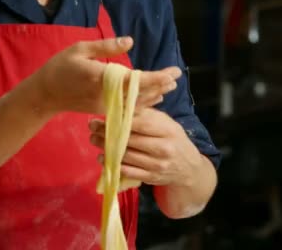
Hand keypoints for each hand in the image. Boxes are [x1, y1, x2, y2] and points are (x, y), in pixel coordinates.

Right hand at [32, 37, 181, 114]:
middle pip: (140, 93)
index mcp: (101, 77)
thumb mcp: (80, 49)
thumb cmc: (61, 67)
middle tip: (177, 77)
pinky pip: (128, 108)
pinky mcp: (104, 110)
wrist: (46, 94)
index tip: (172, 73)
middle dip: (160, 85)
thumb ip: (105, 46)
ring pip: (136, 102)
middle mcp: (107, 94)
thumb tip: (130, 41)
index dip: (156, 78)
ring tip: (171, 86)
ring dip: (155, 94)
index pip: (135, 80)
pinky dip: (143, 103)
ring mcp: (106, 105)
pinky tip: (155, 98)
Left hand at [89, 108, 204, 186]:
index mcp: (168, 130)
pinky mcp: (150, 177)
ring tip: (94, 140)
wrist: (188, 168)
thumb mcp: (167, 123)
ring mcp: (157, 165)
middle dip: (108, 133)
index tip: (105, 116)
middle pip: (131, 139)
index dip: (121, 119)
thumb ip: (148, 115)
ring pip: (127, 155)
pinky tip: (102, 158)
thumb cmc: (174, 139)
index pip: (142, 123)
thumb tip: (124, 104)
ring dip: (107, 148)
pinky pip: (128, 171)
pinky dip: (113, 164)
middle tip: (93, 127)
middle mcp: (163, 148)